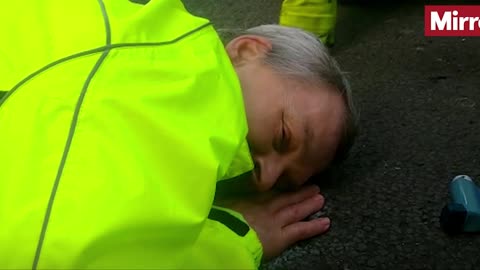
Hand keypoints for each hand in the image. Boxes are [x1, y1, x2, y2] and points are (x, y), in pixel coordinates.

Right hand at [215, 185, 329, 260]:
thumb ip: (226, 193)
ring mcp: (276, 220)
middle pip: (286, 197)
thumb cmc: (216, 217)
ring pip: (296, 210)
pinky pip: (301, 230)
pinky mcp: (282, 237)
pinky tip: (327, 222)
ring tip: (321, 198)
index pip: (267, 189)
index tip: (288, 178)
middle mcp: (265, 205)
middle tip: (314, 187)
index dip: (279, 185)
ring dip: (309, 204)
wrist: (223, 234)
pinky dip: (314, 226)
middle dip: (300, 192)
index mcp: (249, 197)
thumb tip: (223, 182)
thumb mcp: (219, 200)